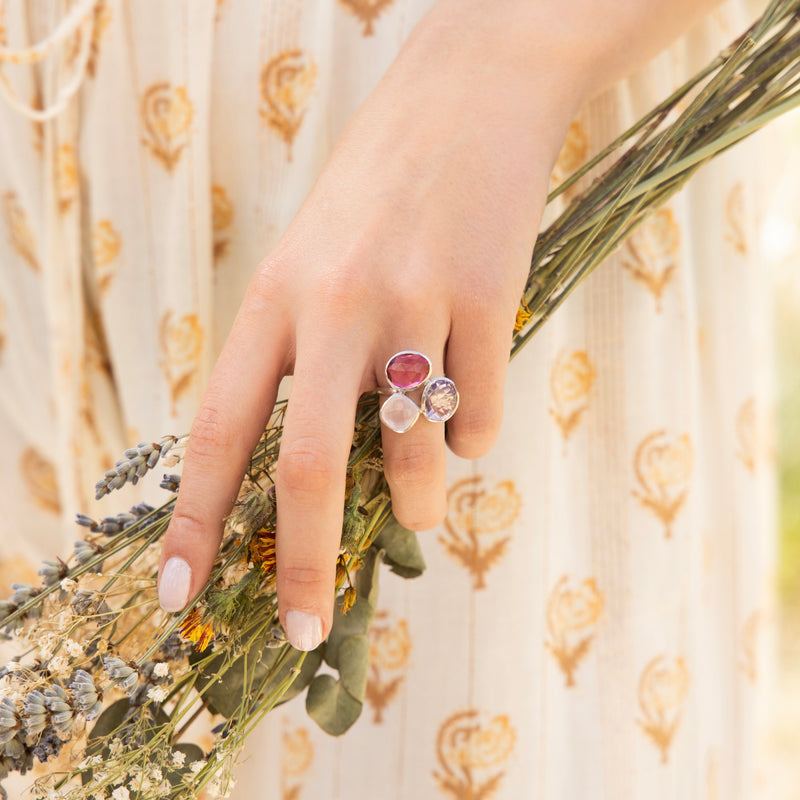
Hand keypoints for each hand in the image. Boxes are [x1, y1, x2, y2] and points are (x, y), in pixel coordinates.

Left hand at [156, 2, 587, 648]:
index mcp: (274, 300)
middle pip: (307, 469)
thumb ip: (304, 362)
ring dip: (418, 499)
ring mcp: (413, 304)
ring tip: (423, 487)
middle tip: (304, 627)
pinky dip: (477, 437)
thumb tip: (325, 477)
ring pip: (413, 456)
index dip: (193, 521)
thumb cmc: (381, 192)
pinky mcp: (486, 301)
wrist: (468, 99)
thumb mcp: (313, 263)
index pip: (219, 429)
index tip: (179, 594)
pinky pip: (481, 420)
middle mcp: (334, 307)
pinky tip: (472, 400)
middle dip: (302, 564)